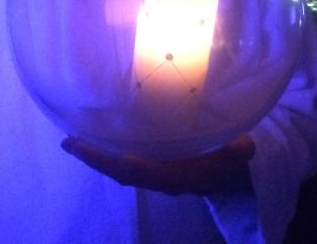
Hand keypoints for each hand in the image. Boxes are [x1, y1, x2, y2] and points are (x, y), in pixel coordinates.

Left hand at [61, 134, 254, 195]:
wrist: (231, 173)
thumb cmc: (231, 158)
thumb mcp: (240, 154)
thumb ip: (241, 152)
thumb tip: (246, 146)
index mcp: (180, 175)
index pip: (148, 172)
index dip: (129, 166)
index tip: (111, 156)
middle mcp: (161, 178)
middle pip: (123, 173)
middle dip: (96, 160)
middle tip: (69, 142)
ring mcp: (152, 173)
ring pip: (118, 169)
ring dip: (95, 157)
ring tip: (71, 141)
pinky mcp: (149, 166)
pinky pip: (122, 162)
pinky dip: (104, 153)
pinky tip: (92, 138)